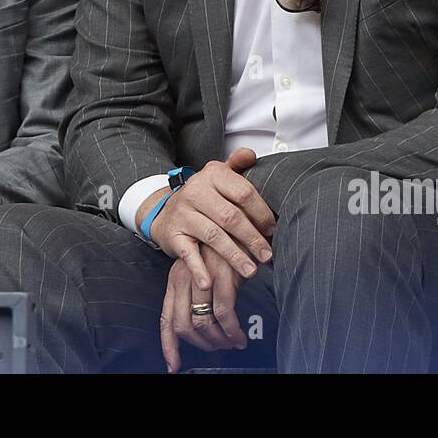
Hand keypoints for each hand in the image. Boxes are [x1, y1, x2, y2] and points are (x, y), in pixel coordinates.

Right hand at [141, 148, 275, 289]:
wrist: (165, 210)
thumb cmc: (203, 197)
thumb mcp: (218, 176)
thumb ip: (237, 165)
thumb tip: (252, 155)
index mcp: (212, 175)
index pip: (243, 192)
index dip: (262, 213)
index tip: (273, 230)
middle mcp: (196, 191)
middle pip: (231, 217)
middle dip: (253, 239)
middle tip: (268, 255)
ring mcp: (183, 214)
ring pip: (213, 236)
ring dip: (235, 257)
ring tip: (251, 272)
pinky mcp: (173, 235)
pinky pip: (188, 254)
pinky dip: (199, 270)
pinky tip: (210, 283)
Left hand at [160, 244, 246, 372]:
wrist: (238, 226)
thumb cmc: (223, 251)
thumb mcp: (202, 274)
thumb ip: (196, 298)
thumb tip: (202, 329)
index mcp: (175, 280)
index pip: (166, 319)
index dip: (169, 346)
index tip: (173, 366)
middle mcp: (183, 279)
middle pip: (183, 325)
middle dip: (201, 345)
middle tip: (217, 349)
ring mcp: (201, 277)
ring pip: (203, 322)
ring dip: (219, 340)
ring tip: (231, 343)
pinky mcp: (221, 276)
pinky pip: (224, 314)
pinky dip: (232, 331)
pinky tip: (239, 336)